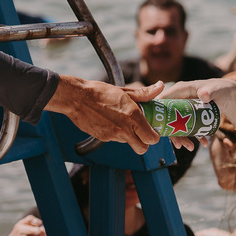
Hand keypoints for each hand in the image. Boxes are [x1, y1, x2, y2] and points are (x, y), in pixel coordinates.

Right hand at [44, 75, 162, 153]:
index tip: (152, 132)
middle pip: (142, 149)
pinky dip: (115, 134)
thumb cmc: (100, 92)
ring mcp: (113, 135)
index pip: (151, 138)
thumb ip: (144, 93)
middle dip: (144, 144)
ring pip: (128, 143)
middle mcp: (124, 129)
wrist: (76, 98)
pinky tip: (110, 122)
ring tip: (121, 121)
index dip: (154, 137)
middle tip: (141, 134)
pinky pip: (115, 140)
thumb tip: (160, 86)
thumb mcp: (124, 91)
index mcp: (133, 116)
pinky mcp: (103, 138)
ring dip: (128, 136)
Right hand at [157, 78, 235, 150]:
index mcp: (181, 90)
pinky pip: (188, 128)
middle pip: (169, 117)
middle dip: (173, 133)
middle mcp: (180, 99)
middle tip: (180, 145)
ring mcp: (185, 109)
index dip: (158, 113)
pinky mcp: (191, 116)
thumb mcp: (216, 90)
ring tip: (191, 148)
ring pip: (178, 125)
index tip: (158, 128)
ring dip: (183, 138)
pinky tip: (204, 143)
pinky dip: (195, 137)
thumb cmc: (222, 90)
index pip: (163, 100)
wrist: (230, 96)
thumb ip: (210, 91)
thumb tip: (202, 94)